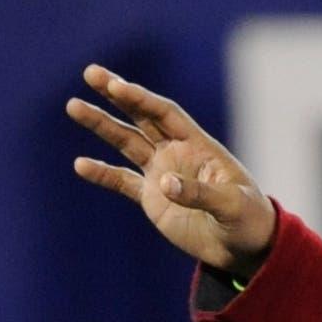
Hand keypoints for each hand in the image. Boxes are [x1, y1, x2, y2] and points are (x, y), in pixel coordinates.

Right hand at [68, 68, 276, 279]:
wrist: (243, 248)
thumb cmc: (247, 220)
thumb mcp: (232, 206)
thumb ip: (200, 192)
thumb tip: (165, 182)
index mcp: (198, 145)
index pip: (165, 113)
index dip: (141, 99)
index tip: (117, 86)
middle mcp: (176, 152)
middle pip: (141, 116)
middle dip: (116, 95)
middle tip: (91, 73)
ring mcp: (161, 173)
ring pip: (126, 141)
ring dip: (101, 125)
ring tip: (74, 106)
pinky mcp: (153, 198)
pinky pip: (123, 181)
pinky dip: (103, 173)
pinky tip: (80, 164)